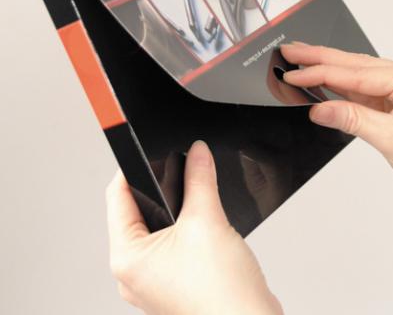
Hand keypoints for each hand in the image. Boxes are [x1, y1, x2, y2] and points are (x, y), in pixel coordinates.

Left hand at [106, 141, 282, 314]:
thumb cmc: (222, 295)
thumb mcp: (207, 222)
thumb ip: (199, 179)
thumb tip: (197, 152)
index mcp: (127, 259)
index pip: (118, 198)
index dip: (132, 170)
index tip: (148, 151)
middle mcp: (135, 272)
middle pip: (138, 212)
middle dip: (159, 188)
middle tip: (177, 169)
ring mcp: (155, 280)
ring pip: (158, 228)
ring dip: (176, 208)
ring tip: (193, 198)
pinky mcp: (175, 282)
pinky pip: (172, 244)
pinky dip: (185, 228)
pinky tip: (203, 226)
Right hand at [281, 42, 392, 268]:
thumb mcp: (391, 139)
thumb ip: (352, 119)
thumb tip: (318, 109)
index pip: (357, 74)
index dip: (321, 72)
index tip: (294, 72)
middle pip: (356, 66)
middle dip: (321, 59)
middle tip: (291, 51)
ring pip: (358, 77)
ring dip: (329, 71)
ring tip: (302, 60)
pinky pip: (364, 92)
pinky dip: (342, 89)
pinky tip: (323, 82)